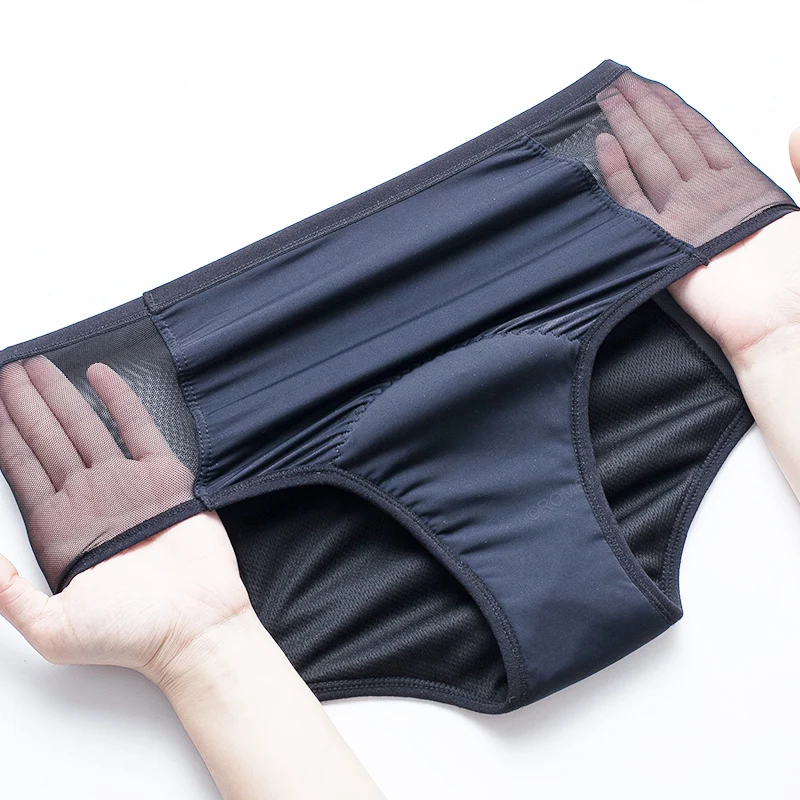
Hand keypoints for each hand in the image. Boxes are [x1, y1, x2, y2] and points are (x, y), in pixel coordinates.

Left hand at [0, 358, 251, 683]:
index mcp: (58, 528)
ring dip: (60, 396)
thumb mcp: (50, 628)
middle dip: (24, 404)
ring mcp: (127, 485)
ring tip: (38, 368)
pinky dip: (121, 400)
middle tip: (11, 372)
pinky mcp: (165, 478)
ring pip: (86, 428)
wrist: (193, 628)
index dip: (3, 433)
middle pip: (48, 439)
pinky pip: (139, 428)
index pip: (21, 468)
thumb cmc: (129, 635)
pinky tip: (101, 377)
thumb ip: (5, 592)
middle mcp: (89, 499)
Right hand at [595, 72, 799, 363]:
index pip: (700, 135)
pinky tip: (604, 150)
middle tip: (617, 85)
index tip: (651, 86)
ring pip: (650, 163)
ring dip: (628, 130)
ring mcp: (684, 220)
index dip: (675, 108)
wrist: (785, 325)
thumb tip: (794, 127)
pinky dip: (618, 176)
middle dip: (643, 110)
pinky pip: (635, 204)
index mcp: (744, 186)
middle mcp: (708, 199)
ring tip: (608, 102)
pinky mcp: (664, 245)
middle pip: (668, 143)